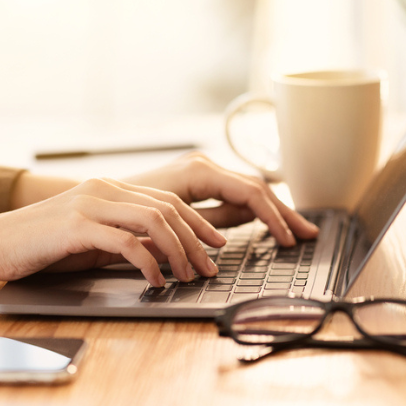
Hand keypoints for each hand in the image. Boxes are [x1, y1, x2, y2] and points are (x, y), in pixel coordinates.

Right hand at [0, 178, 227, 290]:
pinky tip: (155, 280)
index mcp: (110, 189)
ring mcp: (91, 205)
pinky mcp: (76, 226)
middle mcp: (104, 190)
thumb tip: (163, 253)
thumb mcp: (90, 238)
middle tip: (210, 267)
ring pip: (154, 222)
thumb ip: (126, 239)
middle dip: (196, 240)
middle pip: (168, 209)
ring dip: (178, 252)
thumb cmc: (39, 244)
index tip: (216, 244)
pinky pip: (126, 243)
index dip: (198, 223)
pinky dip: (148, 262)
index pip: (168, 201)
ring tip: (188, 276)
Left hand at [122, 153, 318, 245]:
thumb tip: (247, 223)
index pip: (251, 192)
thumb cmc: (125, 215)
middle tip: (309, 233)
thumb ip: (211, 221)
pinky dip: (255, 209)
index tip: (289, 240)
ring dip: (274, 211)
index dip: (275, 217)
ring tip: (297, 230)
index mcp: (199, 172)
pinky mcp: (198, 181)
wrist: (96, 203)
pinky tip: (269, 223)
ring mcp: (202, 171)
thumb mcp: (170, 223)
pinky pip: (235, 193)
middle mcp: (203, 165)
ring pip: (249, 189)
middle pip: (257, 187)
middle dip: (284, 212)